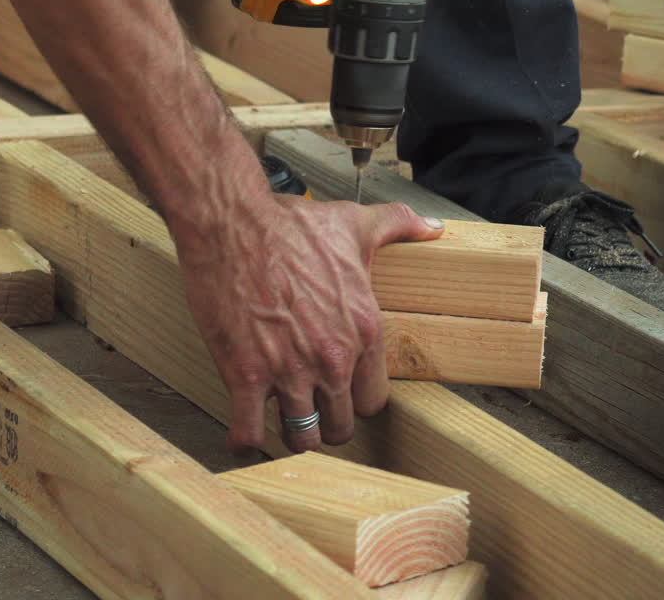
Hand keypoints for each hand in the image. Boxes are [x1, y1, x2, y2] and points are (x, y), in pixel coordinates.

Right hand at [172, 190, 444, 453]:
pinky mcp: (245, 375)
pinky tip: (240, 435)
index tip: (337, 393)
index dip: (352, 399)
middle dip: (321, 422)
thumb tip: (432, 228)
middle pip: (339, 427)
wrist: (231, 224)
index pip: (372, 400)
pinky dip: (244, 440)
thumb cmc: (286, 226)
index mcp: (363, 331)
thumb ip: (397, 227)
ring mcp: (288, 371)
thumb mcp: (352, 224)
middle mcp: (332, 359)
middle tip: (305, 412)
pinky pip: (249, 433)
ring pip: (300, 438)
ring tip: (274, 422)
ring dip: (287, 434)